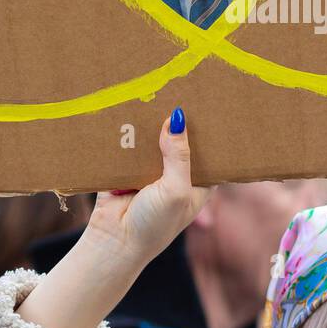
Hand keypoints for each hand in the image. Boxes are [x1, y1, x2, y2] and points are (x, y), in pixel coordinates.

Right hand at [15, 108, 207, 327]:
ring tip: (157, 88)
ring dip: (152, 122)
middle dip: (179, 121)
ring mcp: (151, 169)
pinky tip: (131, 107)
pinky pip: (128, 143)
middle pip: (180, 140)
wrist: (113, 242)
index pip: (210, 151)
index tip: (213, 102)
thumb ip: (179, 155)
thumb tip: (177, 118)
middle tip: (183, 85)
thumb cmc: (154, 224)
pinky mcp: (125, 166)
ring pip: (154, 138)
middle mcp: (176, 173)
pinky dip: (128, 131)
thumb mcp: (176, 190)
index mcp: (198, 182)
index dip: (211, 130)